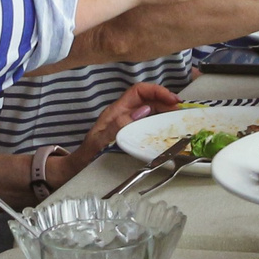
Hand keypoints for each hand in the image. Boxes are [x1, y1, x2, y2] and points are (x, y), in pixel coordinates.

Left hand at [63, 81, 183, 180]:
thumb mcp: (99, 142)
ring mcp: (128, 123)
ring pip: (150, 110)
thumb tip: (142, 111)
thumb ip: (118, 126)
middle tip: (180, 109)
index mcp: (116, 111)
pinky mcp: (131, 133)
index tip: (171, 99)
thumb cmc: (87, 156)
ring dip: (165, 111)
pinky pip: (148, 123)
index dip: (155, 91)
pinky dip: (161, 122)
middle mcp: (123, 114)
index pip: (138, 91)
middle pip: (147, 99)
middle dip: (164, 100)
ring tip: (179, 116)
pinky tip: (169, 128)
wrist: (78, 168)